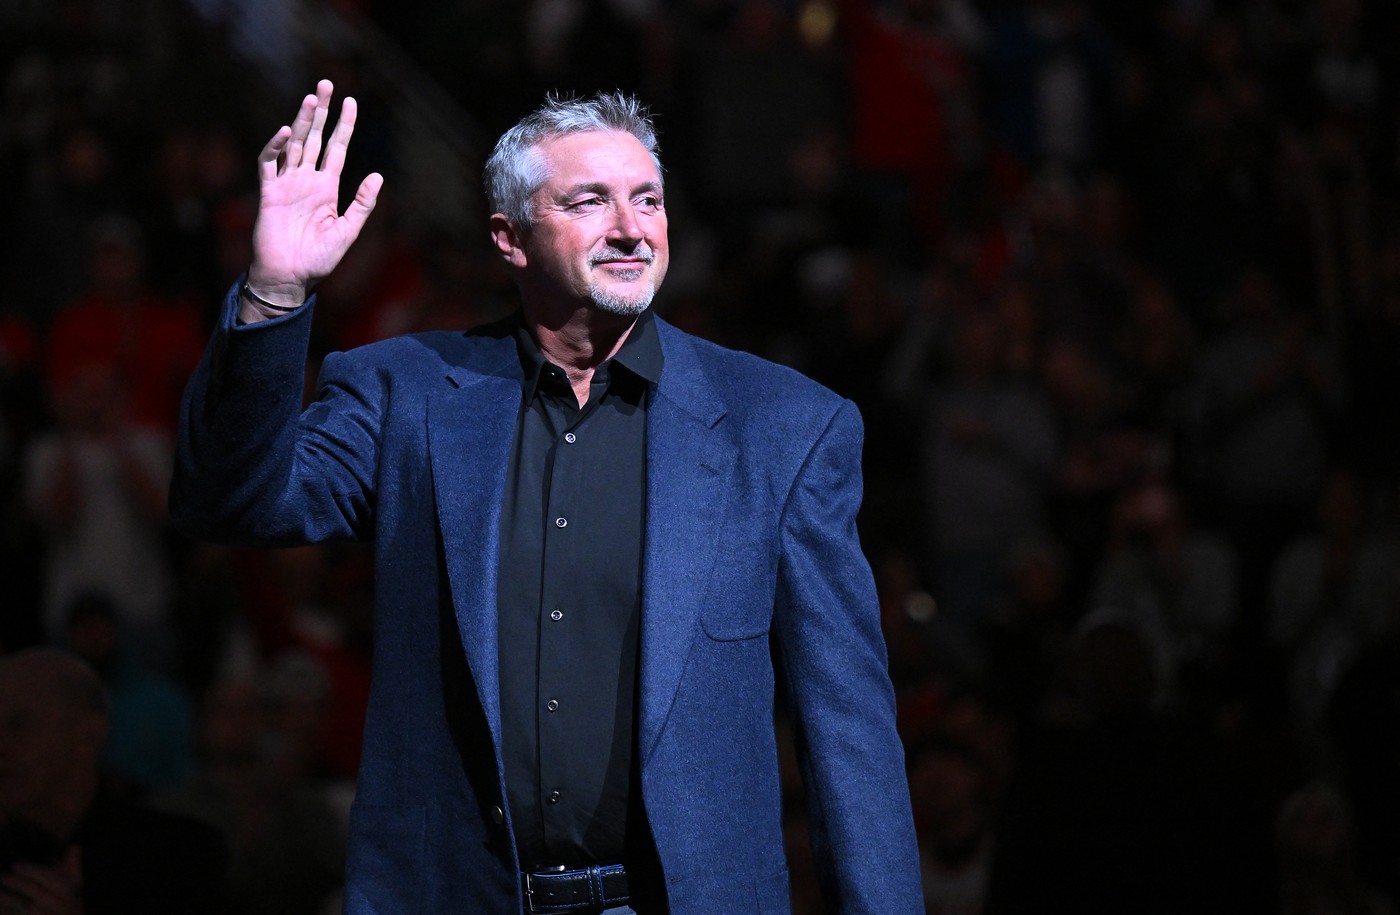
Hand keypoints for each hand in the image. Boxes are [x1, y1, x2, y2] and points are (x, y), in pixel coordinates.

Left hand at [0, 846, 83, 913]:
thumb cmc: (71, 901)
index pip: (41, 875)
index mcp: (63, 887)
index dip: (26, 869)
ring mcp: (42, 913)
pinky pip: (14, 914)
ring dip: (5, 897)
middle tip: (3, 877)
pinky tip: (1, 905)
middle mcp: (53, 900)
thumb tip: (74, 845)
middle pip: (29, 887)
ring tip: (0, 891)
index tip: (14, 866)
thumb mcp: (76, 882)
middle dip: (13, 881)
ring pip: (19, 903)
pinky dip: (5, 910)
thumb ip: (73, 863)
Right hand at [245, 79, 382, 319]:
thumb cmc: (319, 259)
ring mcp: (287, 184)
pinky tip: (285, 133)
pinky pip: (269, 164)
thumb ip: (362, 204)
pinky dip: (275, 148)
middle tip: (327, 84)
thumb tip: (378, 175)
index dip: (344, 125)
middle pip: (315, 137)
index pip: (338, 148)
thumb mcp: (348, 231)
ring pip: (294, 144)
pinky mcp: (268, 193)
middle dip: (321, 112)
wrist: (290, 277)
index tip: (352, 102)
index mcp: (328, 188)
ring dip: (301, 121)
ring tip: (311, 98)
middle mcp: (307, 180)